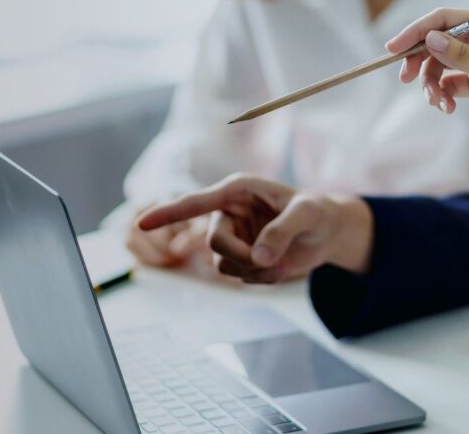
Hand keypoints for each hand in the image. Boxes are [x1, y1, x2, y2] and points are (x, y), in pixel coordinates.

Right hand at [137, 173, 372, 283]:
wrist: (327, 232)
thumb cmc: (317, 211)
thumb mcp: (307, 214)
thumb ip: (283, 231)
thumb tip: (259, 257)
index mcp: (237, 190)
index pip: (196, 201)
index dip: (168, 212)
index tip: (141, 222)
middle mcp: (228, 212)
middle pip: (214, 243)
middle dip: (240, 256)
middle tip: (270, 260)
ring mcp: (232, 237)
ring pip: (223, 264)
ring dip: (254, 270)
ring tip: (283, 260)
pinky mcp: (240, 258)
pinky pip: (239, 277)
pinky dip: (261, 278)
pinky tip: (279, 266)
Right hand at [386, 8, 468, 141]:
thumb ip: (464, 56)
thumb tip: (430, 38)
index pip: (444, 19)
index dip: (416, 31)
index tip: (393, 49)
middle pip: (438, 41)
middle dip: (419, 60)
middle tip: (406, 80)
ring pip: (443, 65)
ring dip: (433, 83)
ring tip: (437, 103)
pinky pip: (453, 83)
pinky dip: (445, 94)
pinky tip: (447, 108)